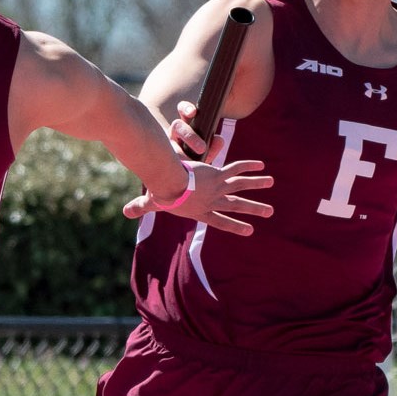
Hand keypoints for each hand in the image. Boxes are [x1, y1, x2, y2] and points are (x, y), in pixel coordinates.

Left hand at [122, 110, 274, 235]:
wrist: (171, 183)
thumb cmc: (162, 194)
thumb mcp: (153, 202)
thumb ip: (141, 207)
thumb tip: (125, 212)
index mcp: (201, 212)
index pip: (220, 221)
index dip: (235, 226)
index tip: (249, 230)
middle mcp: (213, 201)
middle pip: (237, 205)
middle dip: (254, 208)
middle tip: (270, 211)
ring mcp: (218, 188)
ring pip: (241, 186)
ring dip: (257, 184)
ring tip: (271, 182)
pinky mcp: (218, 174)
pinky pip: (236, 168)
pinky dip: (248, 166)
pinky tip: (261, 165)